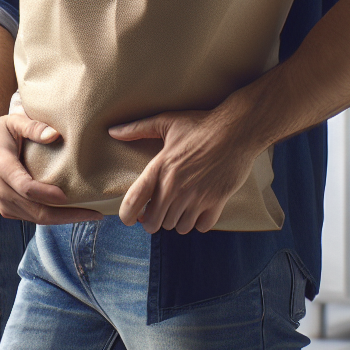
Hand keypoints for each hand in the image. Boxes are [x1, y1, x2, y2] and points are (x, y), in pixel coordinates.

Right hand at [0, 112, 100, 224]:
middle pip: (36, 212)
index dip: (47, 194)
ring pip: (36, 219)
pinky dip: (52, 217)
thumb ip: (33, 127)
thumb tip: (55, 135)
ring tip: (89, 214)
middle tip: (94, 214)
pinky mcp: (7, 209)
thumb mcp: (13, 122)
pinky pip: (32, 218)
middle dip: (66, 216)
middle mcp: (1, 190)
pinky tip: (71, 213)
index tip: (68, 196)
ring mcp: (3, 203)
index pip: (26, 188)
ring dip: (62, 219)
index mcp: (2, 168)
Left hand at [108, 108, 259, 234]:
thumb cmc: (200, 124)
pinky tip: (199, 207)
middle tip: (157, 211)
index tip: (130, 217)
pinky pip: (201, 227)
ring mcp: (196, 197)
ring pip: (177, 227)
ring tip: (178, 206)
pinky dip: (199, 221)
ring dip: (176, 220)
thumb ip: (137, 129)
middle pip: (154, 223)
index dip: (127, 215)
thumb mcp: (166, 122)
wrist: (237, 130)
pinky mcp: (217, 202)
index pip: (134, 202)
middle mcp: (175, 187)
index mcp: (160, 168)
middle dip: (152, 220)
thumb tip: (112, 131)